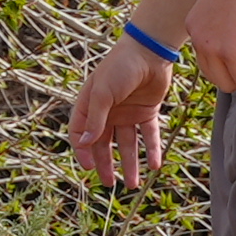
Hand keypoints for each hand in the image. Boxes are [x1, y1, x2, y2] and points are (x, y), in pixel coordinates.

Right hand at [70, 41, 175, 186]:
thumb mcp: (103, 93)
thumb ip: (95, 119)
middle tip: (110, 184)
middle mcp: (107, 112)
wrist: (150, 51)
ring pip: (126, 144)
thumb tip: (84, 143)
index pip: (80, 134)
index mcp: (90, 106)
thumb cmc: (120, 67)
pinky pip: (148, 135)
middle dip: (106, 164)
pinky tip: (154, 165)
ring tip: (134, 184)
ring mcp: (127, 113)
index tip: (89, 168)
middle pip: (103, 144)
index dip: (82, 152)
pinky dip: (151, 150)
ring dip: (130, 163)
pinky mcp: (146, 112)